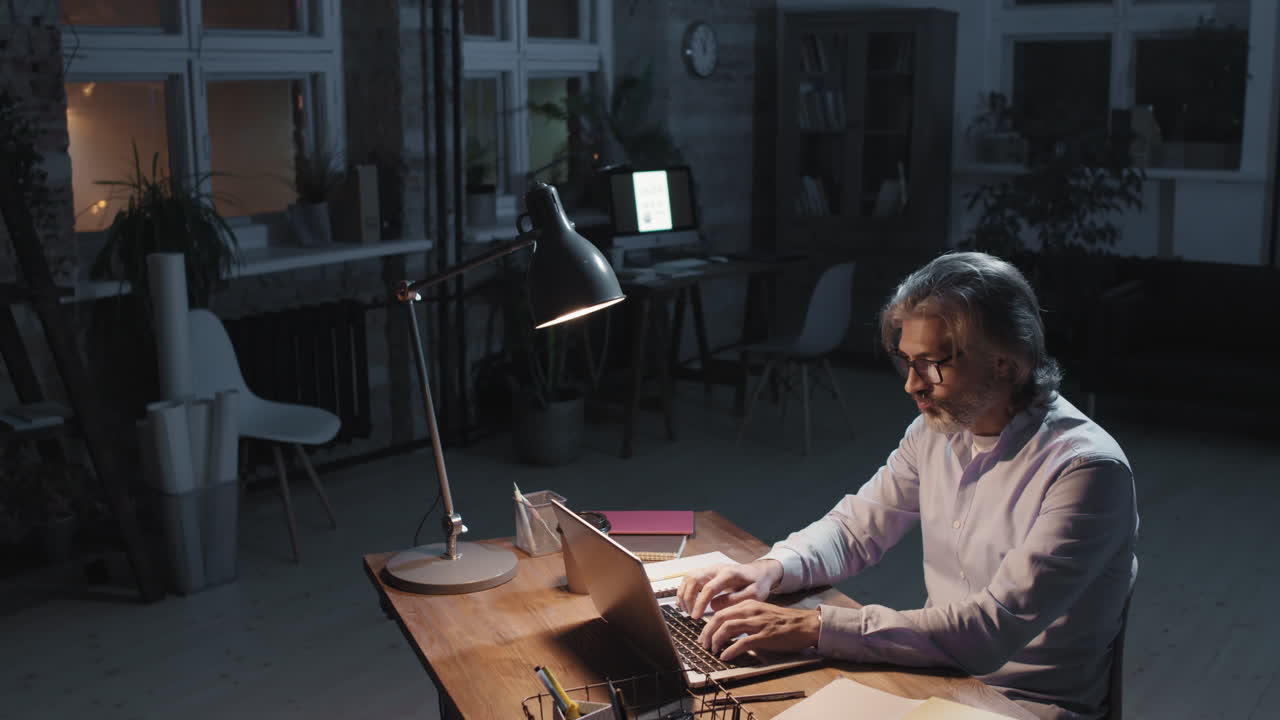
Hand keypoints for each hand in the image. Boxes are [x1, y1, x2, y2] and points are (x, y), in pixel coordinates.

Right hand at [677, 559, 782, 618]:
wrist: (759, 572)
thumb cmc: (758, 584)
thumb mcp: (754, 595)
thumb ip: (735, 600)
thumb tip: (713, 606)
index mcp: (729, 573)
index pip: (709, 588)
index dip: (700, 603)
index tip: (695, 617)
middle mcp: (716, 568)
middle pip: (694, 579)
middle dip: (688, 598)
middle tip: (691, 615)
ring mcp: (710, 568)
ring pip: (689, 577)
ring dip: (684, 594)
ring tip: (687, 610)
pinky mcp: (707, 572)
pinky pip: (690, 578)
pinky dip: (684, 590)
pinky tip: (684, 602)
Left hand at [698, 600, 820, 661]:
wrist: (805, 625)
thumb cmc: (784, 621)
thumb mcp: (761, 613)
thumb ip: (746, 617)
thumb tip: (728, 629)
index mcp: (749, 605)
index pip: (721, 612)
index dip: (709, 624)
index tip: (704, 635)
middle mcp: (751, 611)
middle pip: (720, 618)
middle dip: (708, 632)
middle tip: (704, 643)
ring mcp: (758, 623)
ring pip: (728, 628)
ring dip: (716, 640)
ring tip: (713, 650)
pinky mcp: (765, 636)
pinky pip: (742, 642)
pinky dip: (730, 650)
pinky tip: (725, 656)